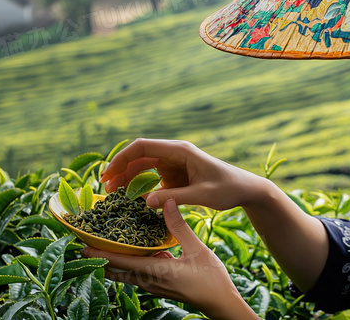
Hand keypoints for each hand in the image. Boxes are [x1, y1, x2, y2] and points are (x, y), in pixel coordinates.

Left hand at [81, 199, 258, 319]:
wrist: (220, 303)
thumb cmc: (211, 279)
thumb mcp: (197, 249)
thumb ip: (179, 226)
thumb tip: (165, 201)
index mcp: (155, 272)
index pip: (119, 262)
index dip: (99, 253)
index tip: (81, 244)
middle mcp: (148, 281)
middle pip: (115, 271)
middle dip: (98, 257)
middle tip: (83, 242)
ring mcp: (152, 285)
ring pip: (123, 273)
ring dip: (111, 261)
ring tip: (100, 244)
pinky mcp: (158, 285)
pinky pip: (135, 273)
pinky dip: (126, 263)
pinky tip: (131, 250)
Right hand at [100, 138, 265, 209]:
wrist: (245, 190)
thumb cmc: (228, 188)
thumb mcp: (203, 195)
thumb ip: (175, 198)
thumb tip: (145, 202)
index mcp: (180, 151)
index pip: (143, 146)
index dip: (122, 158)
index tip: (108, 174)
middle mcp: (174, 153)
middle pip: (139, 155)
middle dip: (120, 169)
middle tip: (105, 188)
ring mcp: (174, 163)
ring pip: (143, 166)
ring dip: (127, 178)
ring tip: (112, 194)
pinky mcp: (175, 175)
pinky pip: (151, 177)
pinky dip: (139, 186)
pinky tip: (129, 198)